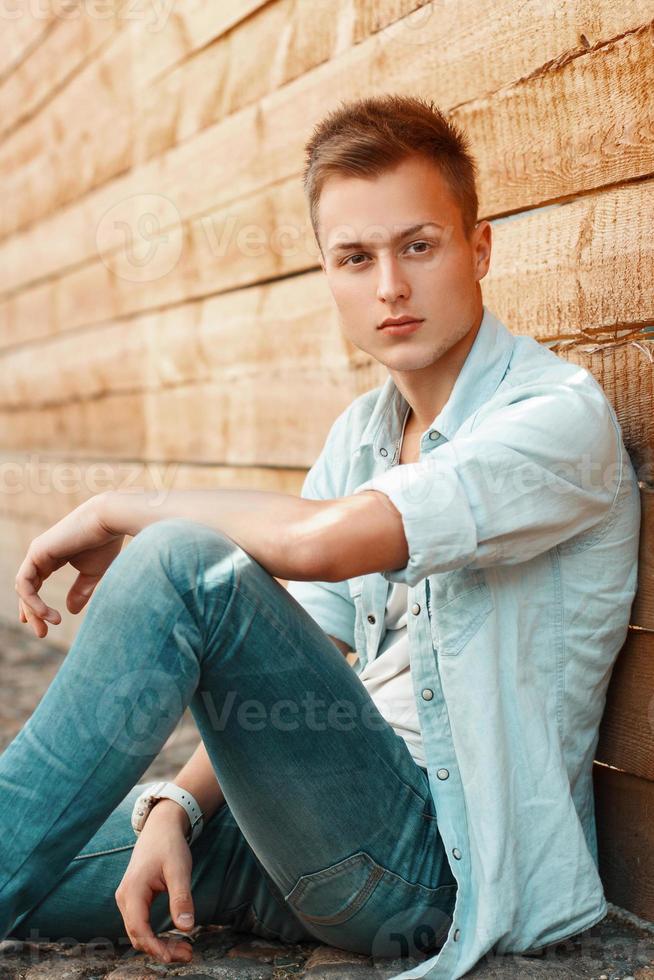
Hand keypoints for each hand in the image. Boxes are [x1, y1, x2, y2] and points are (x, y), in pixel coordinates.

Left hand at [15, 493, 124, 638]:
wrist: (109, 520)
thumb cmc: (105, 543)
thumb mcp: (92, 573)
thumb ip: (81, 591)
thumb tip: (70, 611)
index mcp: (52, 557)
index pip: (34, 584)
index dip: (35, 605)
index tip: (44, 624)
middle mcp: (41, 554)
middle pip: (27, 589)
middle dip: (33, 613)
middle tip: (42, 634)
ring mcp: (36, 552)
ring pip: (24, 588)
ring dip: (34, 610)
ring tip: (49, 626)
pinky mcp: (36, 552)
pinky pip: (25, 584)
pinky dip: (33, 601)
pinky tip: (47, 613)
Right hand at [114, 801, 195, 963]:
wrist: (160, 827)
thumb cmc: (169, 845)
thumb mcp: (179, 870)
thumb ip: (181, 898)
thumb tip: (186, 928)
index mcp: (133, 891)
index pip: (139, 929)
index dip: (156, 947)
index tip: (176, 956)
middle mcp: (124, 898)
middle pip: (138, 936)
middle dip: (161, 950)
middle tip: (189, 954)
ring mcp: (126, 899)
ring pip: (138, 933)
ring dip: (158, 944)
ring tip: (184, 949)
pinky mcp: (133, 899)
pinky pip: (140, 925)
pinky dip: (155, 935)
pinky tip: (173, 939)